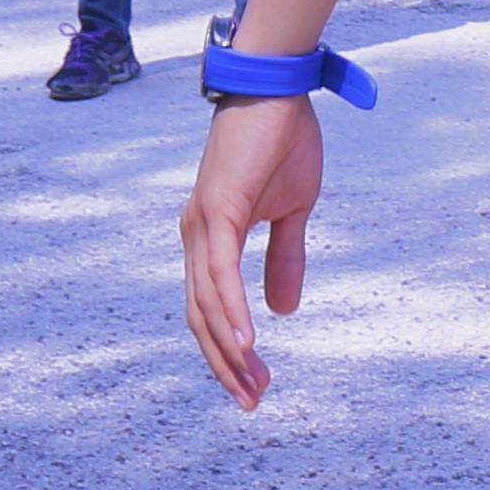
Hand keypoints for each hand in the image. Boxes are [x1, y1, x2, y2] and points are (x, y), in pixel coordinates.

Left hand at [182, 93, 326, 405]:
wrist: (278, 88)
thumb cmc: (282, 140)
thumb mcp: (292, 210)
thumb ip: (284, 258)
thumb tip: (282, 311)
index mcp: (210, 237)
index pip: (211, 308)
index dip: (229, 350)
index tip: (255, 385)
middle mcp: (197, 236)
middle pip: (202, 317)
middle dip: (226, 365)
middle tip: (252, 401)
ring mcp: (202, 225)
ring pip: (206, 304)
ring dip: (228, 350)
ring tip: (251, 384)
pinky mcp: (217, 211)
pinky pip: (220, 274)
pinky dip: (230, 312)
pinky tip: (245, 343)